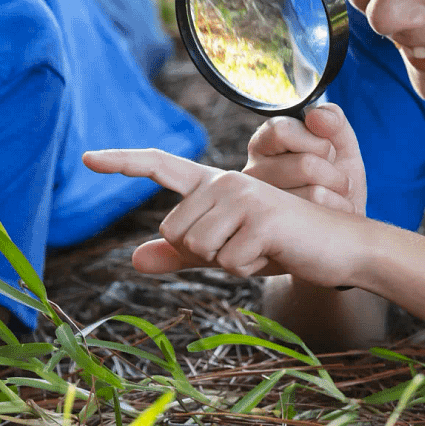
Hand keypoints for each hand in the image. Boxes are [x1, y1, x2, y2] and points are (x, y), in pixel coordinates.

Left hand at [82, 148, 361, 286]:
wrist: (337, 248)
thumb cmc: (278, 246)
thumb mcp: (224, 251)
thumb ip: (180, 255)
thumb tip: (133, 261)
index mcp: (211, 186)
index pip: (160, 165)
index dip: (122, 161)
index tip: (87, 156)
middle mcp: (223, 182)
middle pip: (174, 233)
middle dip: (206, 254)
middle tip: (245, 245)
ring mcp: (242, 195)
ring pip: (198, 248)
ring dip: (229, 262)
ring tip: (261, 246)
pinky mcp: (261, 217)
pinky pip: (228, 261)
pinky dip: (250, 268)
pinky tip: (275, 252)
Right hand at [244, 103, 366, 215]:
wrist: (343, 225)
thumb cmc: (335, 179)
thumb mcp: (340, 143)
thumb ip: (332, 121)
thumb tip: (316, 116)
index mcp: (263, 144)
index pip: (281, 130)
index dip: (316, 141)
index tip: (324, 151)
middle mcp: (253, 173)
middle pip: (305, 164)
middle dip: (334, 172)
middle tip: (334, 180)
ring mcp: (262, 207)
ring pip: (315, 193)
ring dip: (338, 194)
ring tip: (332, 198)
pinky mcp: (278, 231)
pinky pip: (320, 216)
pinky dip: (339, 212)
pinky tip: (329, 215)